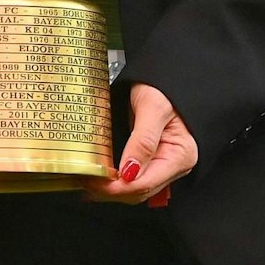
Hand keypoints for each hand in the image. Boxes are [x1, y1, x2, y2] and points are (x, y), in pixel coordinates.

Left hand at [86, 83, 196, 204]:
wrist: (164, 73)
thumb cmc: (164, 85)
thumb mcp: (153, 108)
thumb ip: (143, 141)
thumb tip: (129, 172)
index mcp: (180, 155)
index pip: (145, 184)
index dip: (117, 189)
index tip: (94, 183)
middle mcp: (173, 165)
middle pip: (139, 191)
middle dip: (111, 191)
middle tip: (84, 181)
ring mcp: (162, 163)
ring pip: (134, 188)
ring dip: (110, 189)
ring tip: (87, 180)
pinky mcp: (149, 158)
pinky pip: (132, 177)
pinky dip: (115, 180)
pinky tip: (99, 177)